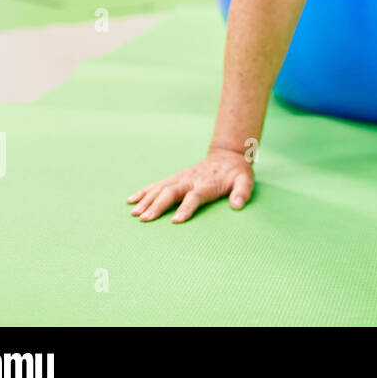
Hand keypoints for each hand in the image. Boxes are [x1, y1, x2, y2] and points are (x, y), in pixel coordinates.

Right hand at [127, 148, 254, 223]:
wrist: (227, 156)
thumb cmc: (236, 173)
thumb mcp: (245, 181)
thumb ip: (242, 192)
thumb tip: (237, 205)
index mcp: (206, 184)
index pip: (194, 197)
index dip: (186, 208)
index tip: (175, 221)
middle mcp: (190, 180)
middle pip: (171, 193)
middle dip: (158, 205)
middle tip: (145, 219)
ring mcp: (180, 178)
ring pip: (160, 189)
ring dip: (147, 200)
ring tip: (134, 213)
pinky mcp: (174, 178)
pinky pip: (156, 185)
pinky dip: (144, 191)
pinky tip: (131, 200)